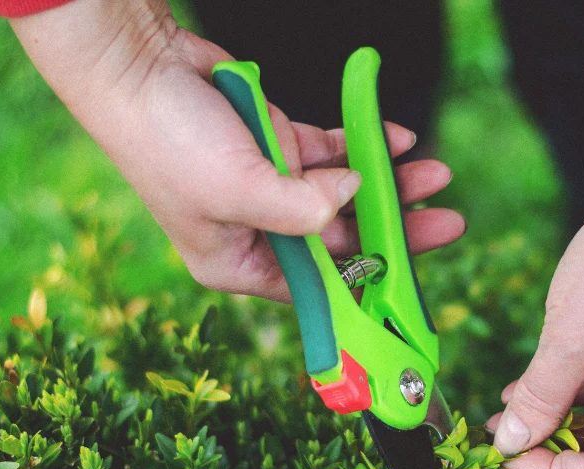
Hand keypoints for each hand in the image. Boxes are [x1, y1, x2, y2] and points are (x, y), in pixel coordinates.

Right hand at [10, 0, 463, 301]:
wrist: (138, 67)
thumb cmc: (166, 140)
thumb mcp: (236, 189)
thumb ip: (300, 210)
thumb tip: (351, 199)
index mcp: (242, 264)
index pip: (319, 286)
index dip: (369, 283)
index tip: (415, 280)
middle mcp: (261, 232)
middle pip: (342, 240)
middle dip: (394, 227)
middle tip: (446, 221)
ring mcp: (273, 187)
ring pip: (345, 193)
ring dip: (389, 183)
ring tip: (435, 173)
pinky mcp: (279, 147)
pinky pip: (334, 152)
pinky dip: (364, 145)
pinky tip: (398, 140)